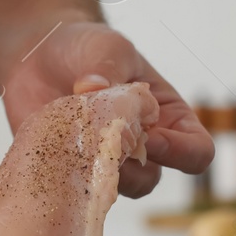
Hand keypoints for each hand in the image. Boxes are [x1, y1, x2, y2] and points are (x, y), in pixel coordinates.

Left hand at [0, 20, 213, 197]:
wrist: (40, 53)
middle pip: (151, 180)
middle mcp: (140, 147)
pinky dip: (64, 172)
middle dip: (129, 168)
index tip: (150, 137)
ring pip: (110, 188)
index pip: (196, 151)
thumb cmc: (88, 47)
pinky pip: (71, 185)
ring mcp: (103, 161)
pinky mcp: (68, 167)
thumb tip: (92, 90)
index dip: (181, 153)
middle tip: (103, 143)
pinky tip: (49, 147)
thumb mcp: (108, 46)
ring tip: (74, 143)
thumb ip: (108, 67)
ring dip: (94, 172)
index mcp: (167, 117)